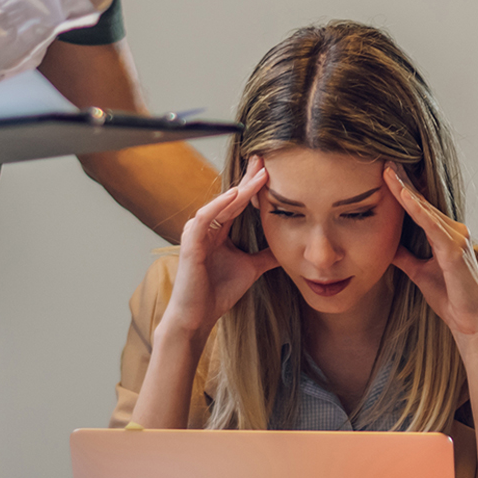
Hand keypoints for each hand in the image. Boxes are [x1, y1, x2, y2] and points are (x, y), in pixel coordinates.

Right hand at [156, 157, 279, 343]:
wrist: (198, 317)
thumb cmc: (217, 293)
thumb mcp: (251, 268)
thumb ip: (265, 255)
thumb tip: (287, 247)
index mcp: (219, 231)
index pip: (238, 202)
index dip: (253, 186)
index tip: (271, 169)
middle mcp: (207, 228)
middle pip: (230, 198)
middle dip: (248, 179)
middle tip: (264, 159)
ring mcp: (197, 234)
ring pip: (220, 204)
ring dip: (239, 189)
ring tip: (258, 174)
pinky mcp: (189, 243)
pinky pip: (204, 219)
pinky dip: (219, 206)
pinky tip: (235, 195)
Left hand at [383, 163, 477, 345]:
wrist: (470, 323)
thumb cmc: (450, 298)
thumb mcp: (418, 272)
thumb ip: (405, 256)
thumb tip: (385, 244)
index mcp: (445, 236)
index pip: (419, 207)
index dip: (403, 189)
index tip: (386, 171)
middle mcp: (454, 232)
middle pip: (422, 202)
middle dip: (403, 181)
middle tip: (385, 159)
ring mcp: (457, 239)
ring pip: (426, 209)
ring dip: (406, 189)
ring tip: (388, 171)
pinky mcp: (454, 251)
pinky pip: (432, 226)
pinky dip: (417, 210)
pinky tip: (403, 196)